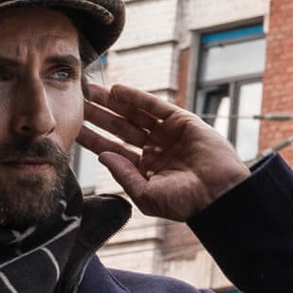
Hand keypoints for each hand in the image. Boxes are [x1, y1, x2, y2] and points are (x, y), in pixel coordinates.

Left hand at [79, 82, 251, 220]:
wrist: (219, 195)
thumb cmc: (185, 203)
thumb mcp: (146, 195)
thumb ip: (124, 174)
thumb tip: (103, 155)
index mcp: (145, 170)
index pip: (113, 150)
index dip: (93, 139)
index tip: (73, 128)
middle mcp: (155, 149)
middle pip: (120, 128)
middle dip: (99, 115)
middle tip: (77, 101)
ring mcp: (168, 134)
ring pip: (134, 114)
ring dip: (113, 102)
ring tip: (90, 90)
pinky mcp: (182, 121)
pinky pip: (155, 106)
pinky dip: (136, 97)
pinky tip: (116, 90)